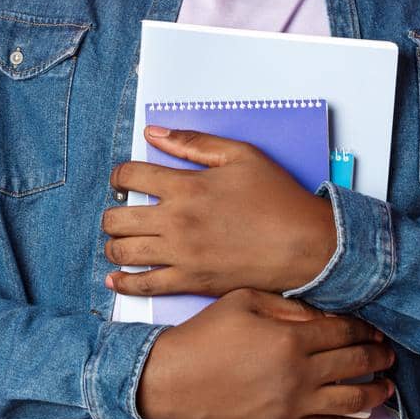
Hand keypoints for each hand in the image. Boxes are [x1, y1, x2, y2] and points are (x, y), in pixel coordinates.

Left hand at [104, 125, 336, 296]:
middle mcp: (177, 221)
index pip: (130, 176)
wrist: (306, 245)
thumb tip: (153, 132)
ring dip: (114, 244)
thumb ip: (193, 142)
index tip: (123, 180)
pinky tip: (115, 278)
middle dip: (113, 213)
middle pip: (117, 218)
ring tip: (120, 239)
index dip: (119, 176)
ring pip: (123, 252)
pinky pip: (144, 286)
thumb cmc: (278, 198)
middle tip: (122, 211)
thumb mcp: (240, 155)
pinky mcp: (191, 282)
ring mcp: (182, 255)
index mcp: (186, 187)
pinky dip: (123, 283)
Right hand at [136, 288, 395, 418]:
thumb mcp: (244, 301)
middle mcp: (297, 374)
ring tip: (386, 387)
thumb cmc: (205, 335)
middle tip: (388, 354)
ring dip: (374, 392)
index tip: (375, 330)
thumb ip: (287, 305)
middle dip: (376, 357)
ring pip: (349, 400)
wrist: (174, 380)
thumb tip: (322, 314)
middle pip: (352, 364)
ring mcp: (291, 406)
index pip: (343, 333)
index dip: (364, 330)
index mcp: (290, 337)